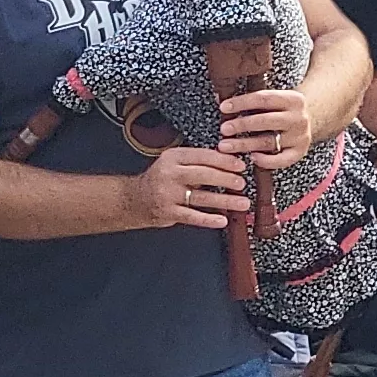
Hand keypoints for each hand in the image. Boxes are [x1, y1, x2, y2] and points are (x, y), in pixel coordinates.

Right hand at [135, 146, 254, 231]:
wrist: (134, 199)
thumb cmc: (160, 179)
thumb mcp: (174, 163)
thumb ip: (197, 161)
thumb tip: (229, 161)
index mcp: (173, 157)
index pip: (202, 156)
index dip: (224, 161)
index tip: (240, 165)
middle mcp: (170, 174)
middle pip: (203, 175)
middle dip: (226, 179)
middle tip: (242, 183)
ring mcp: (168, 194)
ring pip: (201, 197)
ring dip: (225, 200)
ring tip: (242, 202)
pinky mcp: (168, 212)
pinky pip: (192, 216)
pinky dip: (209, 219)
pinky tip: (222, 220)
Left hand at [218, 85, 316, 171]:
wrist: (312, 120)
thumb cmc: (282, 109)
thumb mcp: (275, 99)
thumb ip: (252, 100)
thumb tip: (221, 98)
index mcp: (293, 99)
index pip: (264, 99)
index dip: (242, 102)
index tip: (223, 107)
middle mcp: (299, 118)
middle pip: (266, 121)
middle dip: (242, 125)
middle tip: (224, 129)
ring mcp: (300, 137)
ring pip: (269, 141)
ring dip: (245, 144)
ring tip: (225, 146)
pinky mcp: (300, 152)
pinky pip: (281, 160)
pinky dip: (266, 160)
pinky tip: (252, 158)